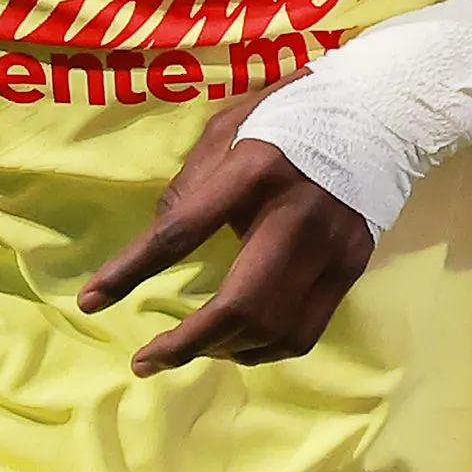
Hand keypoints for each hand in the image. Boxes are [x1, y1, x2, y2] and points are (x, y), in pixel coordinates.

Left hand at [75, 102, 374, 376]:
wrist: (380, 112)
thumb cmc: (289, 117)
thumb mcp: (227, 128)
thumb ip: (189, 183)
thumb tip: (159, 237)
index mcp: (253, 169)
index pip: (180, 231)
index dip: (130, 271)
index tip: (91, 301)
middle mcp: (295, 215)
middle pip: (239, 303)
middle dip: (186, 343)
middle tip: (147, 359)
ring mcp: (331, 248)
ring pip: (273, 329)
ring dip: (222, 350)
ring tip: (190, 348)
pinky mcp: (352, 267)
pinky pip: (304, 332)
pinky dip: (262, 349)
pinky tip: (235, 344)